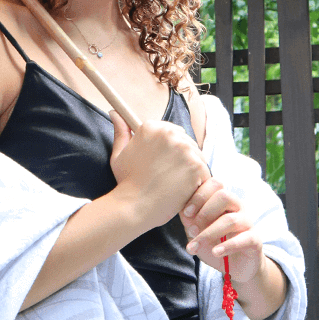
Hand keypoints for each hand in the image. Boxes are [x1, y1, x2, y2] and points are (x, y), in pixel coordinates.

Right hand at [109, 111, 207, 232]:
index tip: (163, 162)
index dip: (170, 149)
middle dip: (181, 158)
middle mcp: (169, 133)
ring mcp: (185, 149)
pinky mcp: (196, 166)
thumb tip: (114, 112)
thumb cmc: (126, 183)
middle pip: (187, 142)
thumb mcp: (119, 154)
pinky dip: (198, 183)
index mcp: (151, 127)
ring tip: (175, 184)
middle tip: (168, 176)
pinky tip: (184, 191)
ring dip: (190, 169)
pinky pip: (204, 171)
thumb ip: (121, 132)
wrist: (135, 207)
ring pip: (197, 156)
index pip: (172, 131)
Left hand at [179, 178, 264, 282]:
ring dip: (209, 234)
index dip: (199, 196)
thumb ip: (190, 220)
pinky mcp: (255, 240)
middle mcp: (237, 207)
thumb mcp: (198, 232)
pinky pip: (244, 239)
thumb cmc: (215, 243)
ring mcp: (248, 222)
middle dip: (204, 213)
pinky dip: (227, 246)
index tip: (186, 213)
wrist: (235, 265)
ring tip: (195, 246)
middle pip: (224, 196)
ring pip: (230, 220)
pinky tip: (215, 252)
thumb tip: (183, 211)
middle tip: (192, 230)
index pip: (215, 184)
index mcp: (223, 200)